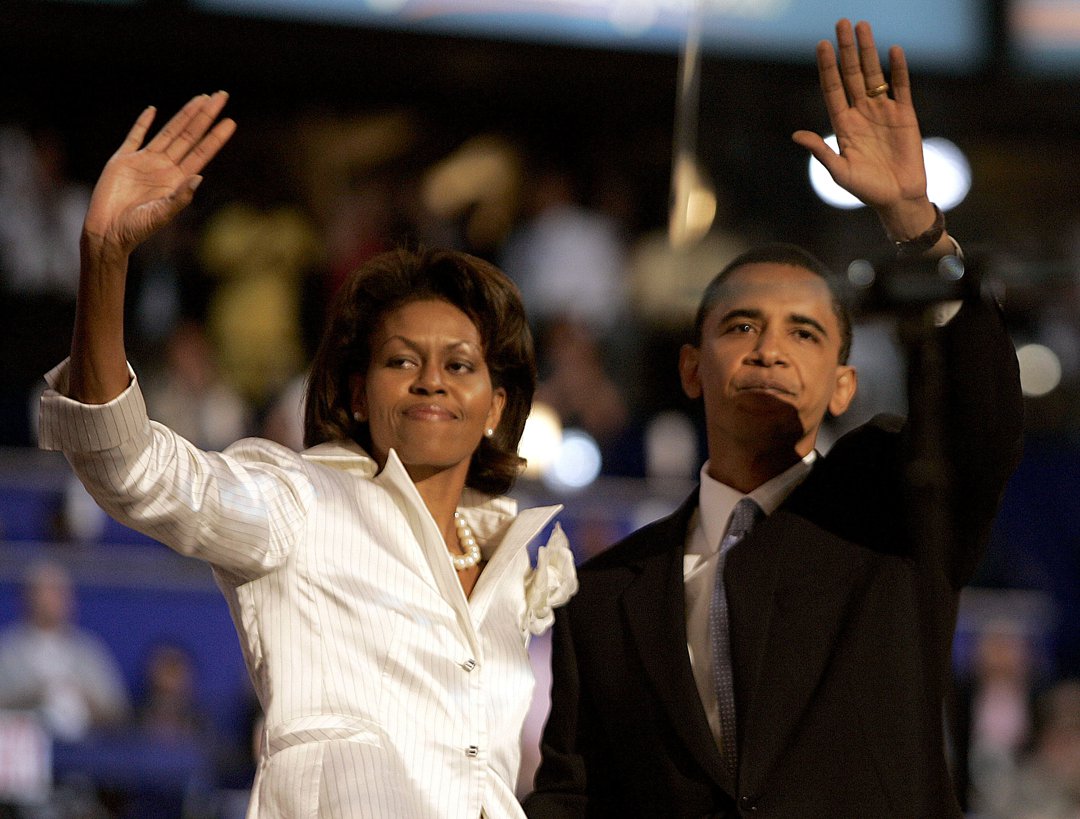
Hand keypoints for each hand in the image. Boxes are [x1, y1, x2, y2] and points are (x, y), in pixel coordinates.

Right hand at [83, 91, 235, 253]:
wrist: (108, 232)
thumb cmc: (137, 229)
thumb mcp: (162, 214)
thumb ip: (180, 197)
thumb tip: (199, 177)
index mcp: (177, 180)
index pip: (202, 152)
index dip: (216, 137)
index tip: (231, 121)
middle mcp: (165, 167)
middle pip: (190, 135)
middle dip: (206, 116)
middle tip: (223, 96)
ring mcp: (144, 161)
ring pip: (169, 131)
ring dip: (184, 115)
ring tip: (201, 98)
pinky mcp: (122, 160)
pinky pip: (134, 136)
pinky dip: (142, 123)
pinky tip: (153, 110)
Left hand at [792, 20, 934, 236]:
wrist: (898, 198)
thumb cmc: (866, 189)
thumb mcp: (839, 171)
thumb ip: (820, 151)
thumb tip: (796, 134)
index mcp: (843, 124)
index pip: (833, 89)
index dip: (827, 67)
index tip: (821, 44)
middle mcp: (861, 113)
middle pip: (852, 74)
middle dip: (847, 50)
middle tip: (842, 23)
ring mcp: (883, 111)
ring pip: (875, 75)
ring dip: (869, 51)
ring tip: (863, 27)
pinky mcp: (905, 115)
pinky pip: (901, 87)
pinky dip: (898, 69)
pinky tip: (893, 50)